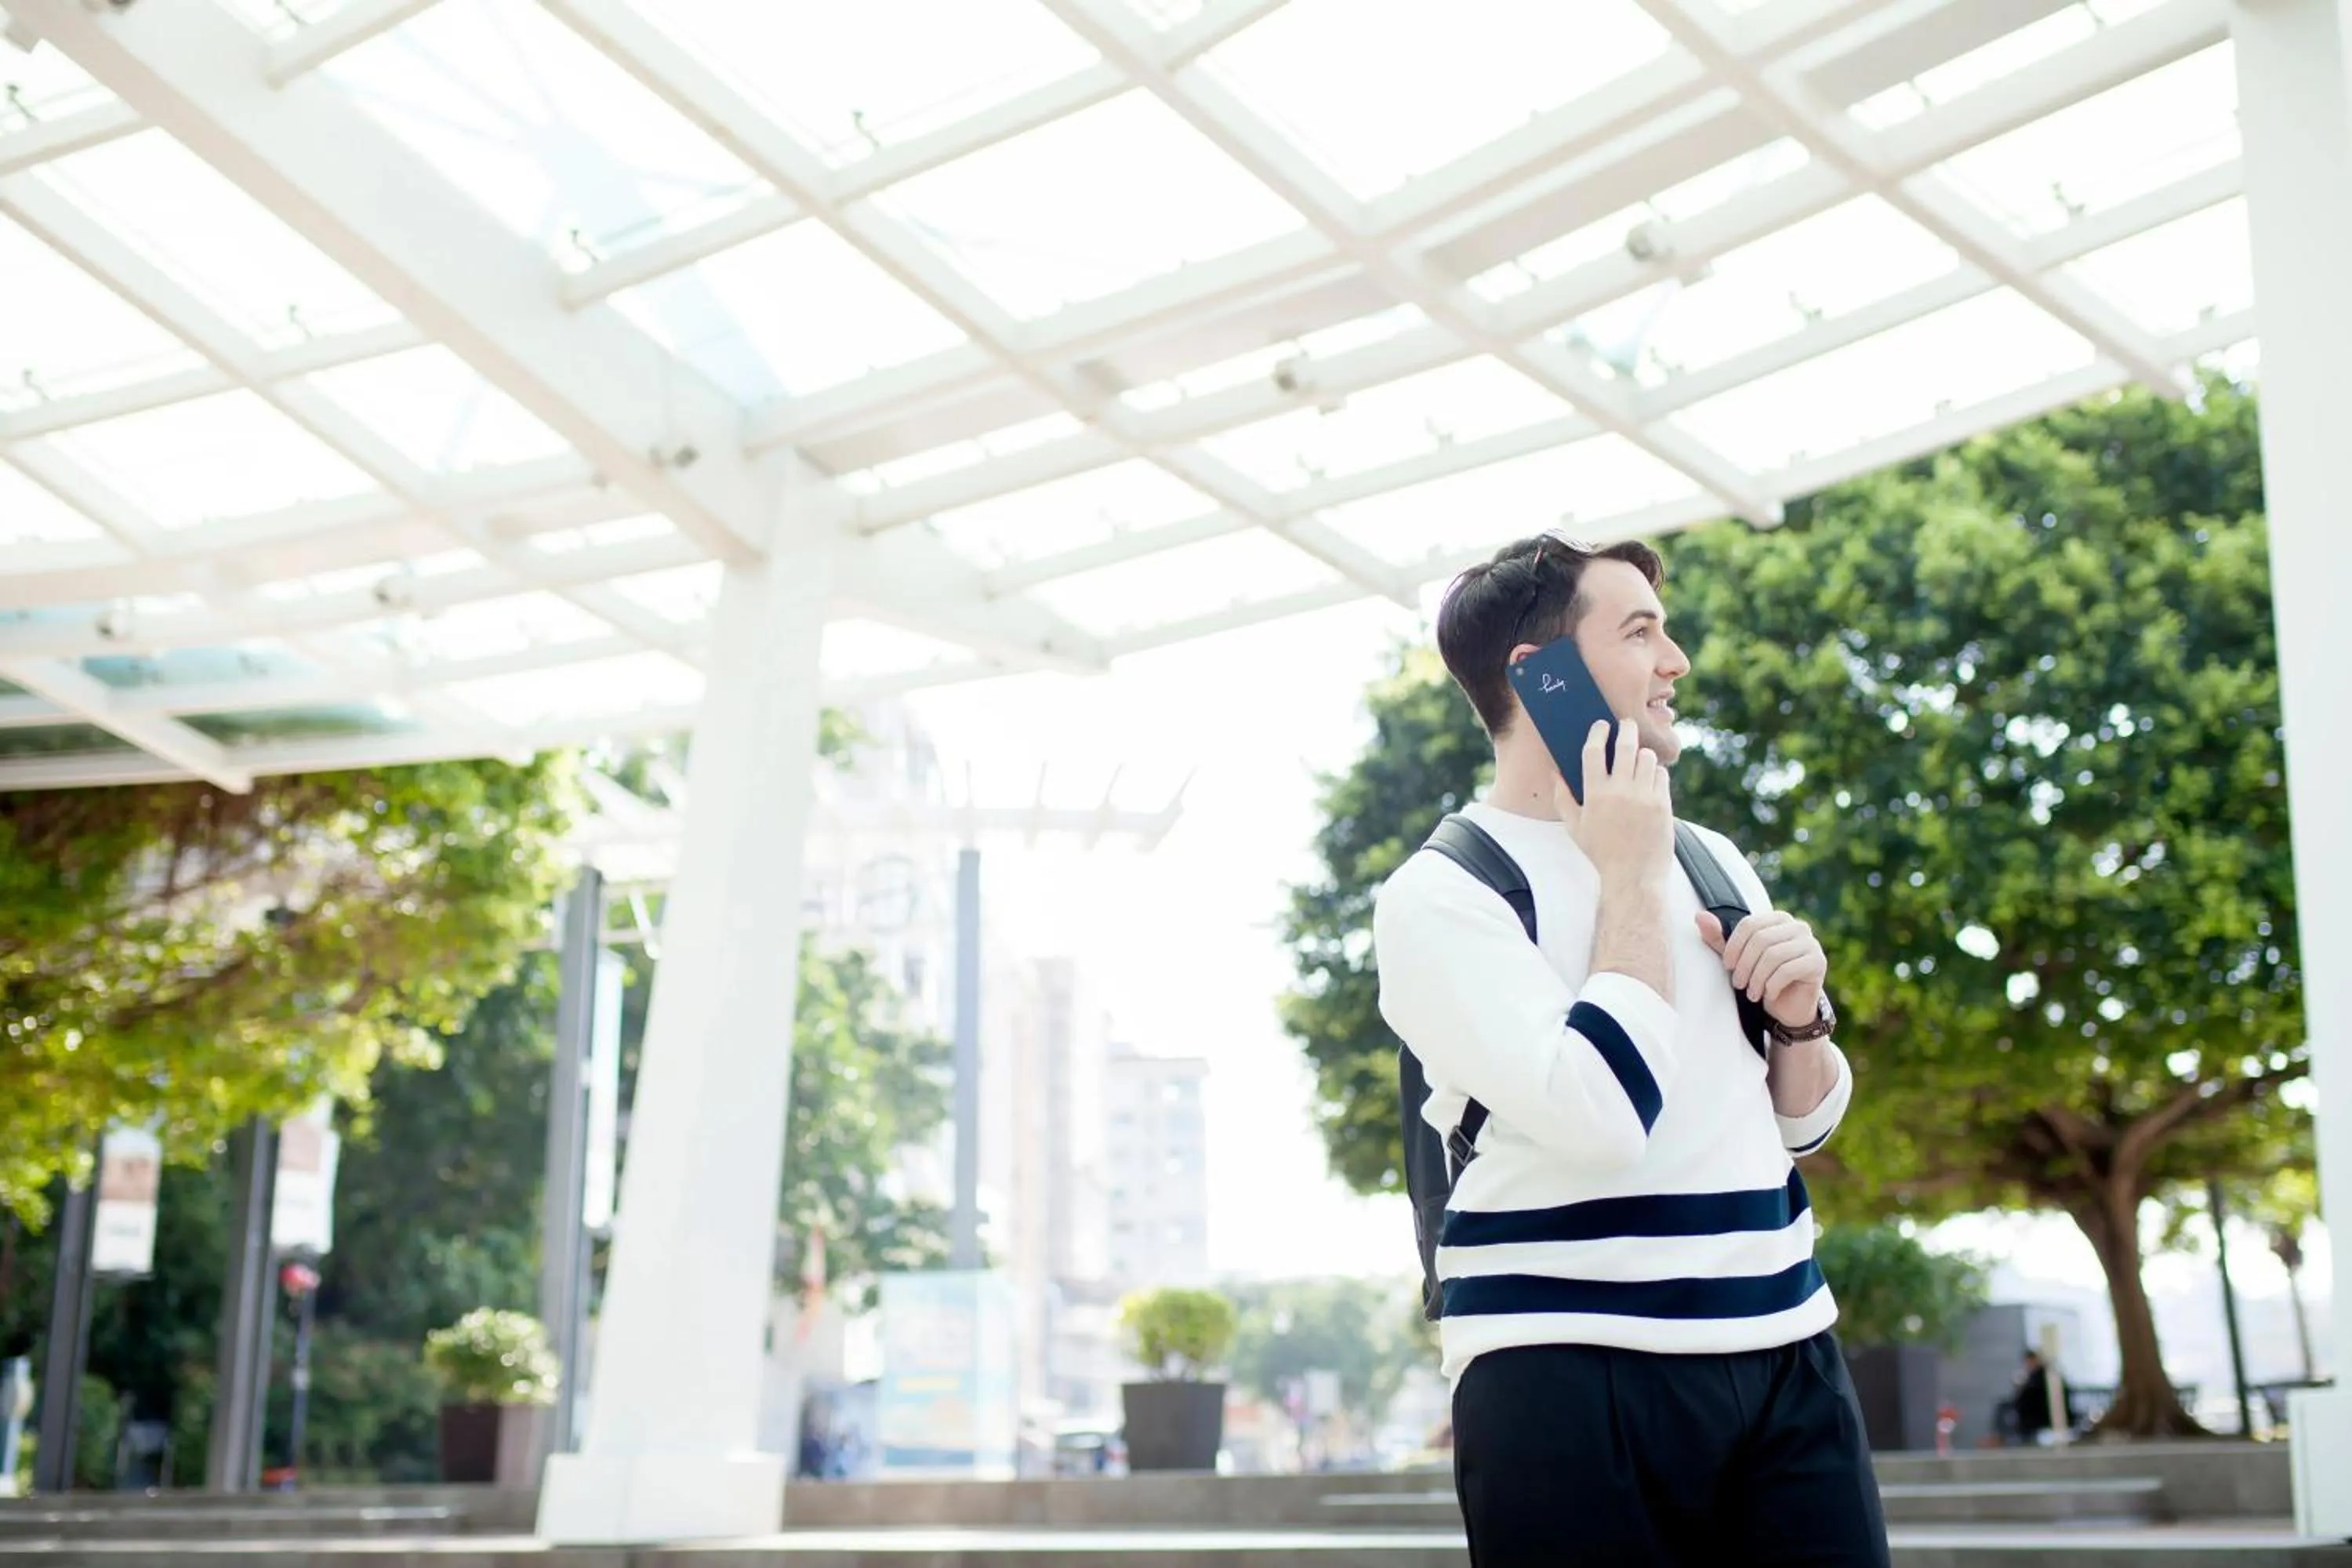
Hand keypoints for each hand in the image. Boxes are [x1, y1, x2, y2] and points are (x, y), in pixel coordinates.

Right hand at [1556, 719, 1672, 886]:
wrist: (1634, 876)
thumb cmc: (1601, 852)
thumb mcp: (1575, 828)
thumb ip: (1563, 798)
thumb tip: (1555, 774)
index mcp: (1595, 795)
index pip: (1594, 751)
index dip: (1597, 733)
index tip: (1601, 725)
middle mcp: (1620, 791)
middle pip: (1625, 745)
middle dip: (1626, 729)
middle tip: (1626, 724)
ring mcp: (1644, 797)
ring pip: (1646, 757)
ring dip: (1641, 753)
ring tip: (1638, 758)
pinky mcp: (1663, 804)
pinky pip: (1661, 774)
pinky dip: (1656, 773)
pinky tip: (1649, 780)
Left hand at [1696, 909, 1826, 1027]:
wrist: (1789, 1006)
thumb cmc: (1762, 977)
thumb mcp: (1737, 958)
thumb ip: (1719, 938)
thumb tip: (1699, 916)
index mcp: (1778, 919)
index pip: (1749, 924)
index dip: (1733, 946)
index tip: (1727, 966)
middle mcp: (1798, 926)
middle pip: (1761, 940)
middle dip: (1745, 965)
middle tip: (1738, 984)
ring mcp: (1811, 943)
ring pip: (1774, 956)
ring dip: (1757, 978)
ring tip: (1751, 993)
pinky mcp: (1818, 962)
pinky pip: (1788, 970)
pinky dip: (1772, 985)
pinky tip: (1768, 995)